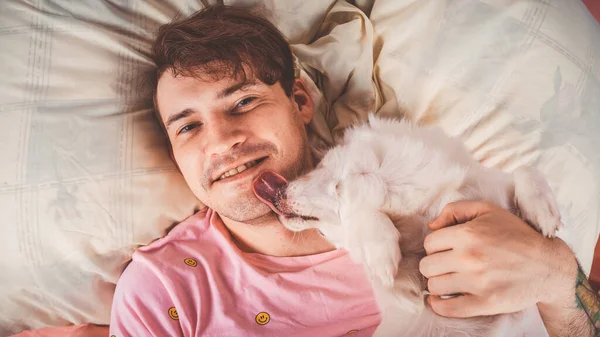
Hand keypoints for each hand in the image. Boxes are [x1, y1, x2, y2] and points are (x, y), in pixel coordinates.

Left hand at [419, 200, 576, 317]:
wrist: (549, 266)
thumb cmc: (516, 235)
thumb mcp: (487, 210)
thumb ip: (455, 210)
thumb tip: (431, 225)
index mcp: (468, 234)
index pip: (429, 243)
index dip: (435, 246)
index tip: (445, 249)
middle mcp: (470, 257)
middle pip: (427, 266)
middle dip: (433, 265)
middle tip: (446, 265)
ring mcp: (478, 282)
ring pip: (434, 286)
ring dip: (438, 283)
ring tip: (448, 280)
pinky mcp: (486, 303)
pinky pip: (448, 308)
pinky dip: (438, 306)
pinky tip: (439, 300)